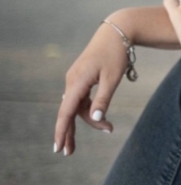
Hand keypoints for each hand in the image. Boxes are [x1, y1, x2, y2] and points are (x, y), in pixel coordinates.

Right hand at [56, 21, 128, 154]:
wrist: (117, 32)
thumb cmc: (116, 54)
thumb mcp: (113, 78)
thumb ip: (103, 99)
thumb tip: (94, 120)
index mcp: (77, 82)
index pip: (66, 112)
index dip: (61, 131)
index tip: (58, 148)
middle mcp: (72, 81)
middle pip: (69, 112)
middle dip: (69, 132)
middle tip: (70, 152)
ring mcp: (75, 79)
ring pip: (78, 106)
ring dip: (89, 119)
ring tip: (109, 129)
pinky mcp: (81, 77)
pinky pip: (81, 98)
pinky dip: (89, 108)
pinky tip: (99, 117)